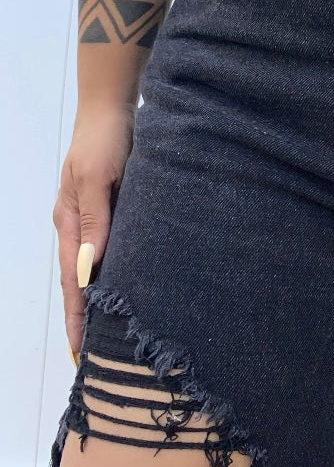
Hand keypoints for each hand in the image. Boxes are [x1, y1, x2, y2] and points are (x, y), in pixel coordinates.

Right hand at [52, 103, 135, 362]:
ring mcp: (95, 219)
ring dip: (101, 300)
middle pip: (80, 282)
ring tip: (113, 334)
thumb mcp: (95, 178)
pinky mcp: (113, 210)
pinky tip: (130, 286)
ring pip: (97, 269)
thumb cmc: (104, 139)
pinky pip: (112, 250)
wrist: (114, 107)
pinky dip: (117, 274)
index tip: (81, 354)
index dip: (78, 317)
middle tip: (98, 359)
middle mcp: (79, 226)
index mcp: (70, 223)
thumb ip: (95, 221)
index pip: (73, 282)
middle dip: (86, 319)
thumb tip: (90, 268)